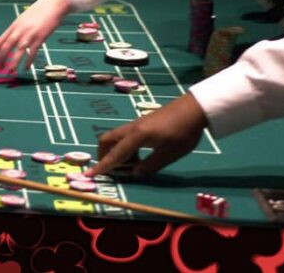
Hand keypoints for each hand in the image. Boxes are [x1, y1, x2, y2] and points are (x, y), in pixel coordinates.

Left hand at [0, 0, 71, 71]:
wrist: (53, 4)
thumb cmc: (40, 11)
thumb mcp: (24, 18)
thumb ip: (18, 28)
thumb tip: (12, 38)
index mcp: (14, 25)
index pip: (1, 40)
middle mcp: (20, 30)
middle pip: (7, 46)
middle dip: (1, 59)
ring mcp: (29, 34)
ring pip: (18, 51)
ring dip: (13, 62)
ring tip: (10, 71)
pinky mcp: (40, 37)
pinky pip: (32, 52)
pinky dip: (28, 61)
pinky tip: (26, 68)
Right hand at [85, 93, 207, 177]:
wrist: (194, 108)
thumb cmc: (184, 132)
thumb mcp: (170, 154)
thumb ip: (150, 165)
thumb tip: (134, 174)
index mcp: (137, 136)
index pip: (115, 155)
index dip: (102, 167)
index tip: (88, 175)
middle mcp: (131, 128)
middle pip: (106, 141)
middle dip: (103, 156)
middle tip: (112, 169)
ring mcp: (135, 124)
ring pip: (114, 137)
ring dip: (115, 152)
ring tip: (132, 165)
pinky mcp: (140, 123)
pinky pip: (123, 136)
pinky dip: (124, 147)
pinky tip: (139, 154)